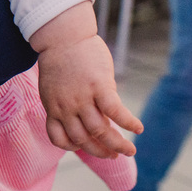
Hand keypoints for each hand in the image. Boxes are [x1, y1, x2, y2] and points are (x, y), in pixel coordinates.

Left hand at [37, 35, 142, 158]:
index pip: (60, 139)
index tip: (86, 146)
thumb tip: (87, 117)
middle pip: (83, 140)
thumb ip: (66, 103)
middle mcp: (66, 107)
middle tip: (114, 155)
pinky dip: (128, 122)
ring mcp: (82, 98)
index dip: (74, 147)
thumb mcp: (54, 87)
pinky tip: (138, 128)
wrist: (63, 35)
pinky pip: (115, 111)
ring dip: (118, 145)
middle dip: (100, 152)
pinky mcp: (99, 86)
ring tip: (130, 149)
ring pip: (101, 131)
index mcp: (53, 108)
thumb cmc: (60, 58)